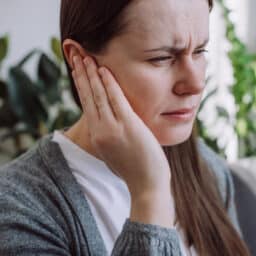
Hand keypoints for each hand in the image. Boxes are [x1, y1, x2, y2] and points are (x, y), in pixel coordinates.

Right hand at [72, 55, 170, 196]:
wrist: (146, 184)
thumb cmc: (133, 169)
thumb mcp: (114, 152)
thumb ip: (108, 135)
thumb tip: (108, 122)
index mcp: (97, 136)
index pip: (87, 106)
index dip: (81, 87)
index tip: (78, 72)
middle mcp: (101, 131)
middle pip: (89, 97)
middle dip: (82, 75)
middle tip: (76, 56)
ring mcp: (113, 128)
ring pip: (99, 96)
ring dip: (92, 74)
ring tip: (86, 57)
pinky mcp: (128, 126)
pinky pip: (116, 100)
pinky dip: (110, 84)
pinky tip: (104, 70)